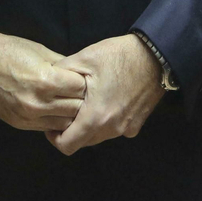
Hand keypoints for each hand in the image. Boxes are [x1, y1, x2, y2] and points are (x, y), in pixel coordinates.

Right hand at [0, 31, 86, 131]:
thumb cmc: (9, 51)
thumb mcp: (41, 52)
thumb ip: (64, 66)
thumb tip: (83, 75)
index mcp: (45, 80)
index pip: (81, 88)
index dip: (83, 81)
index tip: (80, 77)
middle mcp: (38, 102)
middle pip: (77, 108)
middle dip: (80, 98)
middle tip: (76, 90)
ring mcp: (28, 116)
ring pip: (65, 123)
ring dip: (69, 112)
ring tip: (65, 100)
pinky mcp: (20, 124)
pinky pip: (48, 128)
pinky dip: (54, 119)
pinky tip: (52, 108)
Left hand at [47, 35, 164, 155]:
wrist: (156, 54)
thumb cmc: (119, 55)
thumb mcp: (84, 58)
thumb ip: (61, 73)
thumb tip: (45, 82)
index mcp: (96, 117)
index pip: (67, 146)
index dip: (54, 138)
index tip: (52, 123)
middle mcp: (112, 129)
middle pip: (82, 142)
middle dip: (71, 130)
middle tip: (68, 109)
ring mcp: (126, 129)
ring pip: (98, 137)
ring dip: (89, 126)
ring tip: (86, 102)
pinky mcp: (137, 124)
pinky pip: (114, 130)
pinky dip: (106, 122)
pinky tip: (106, 101)